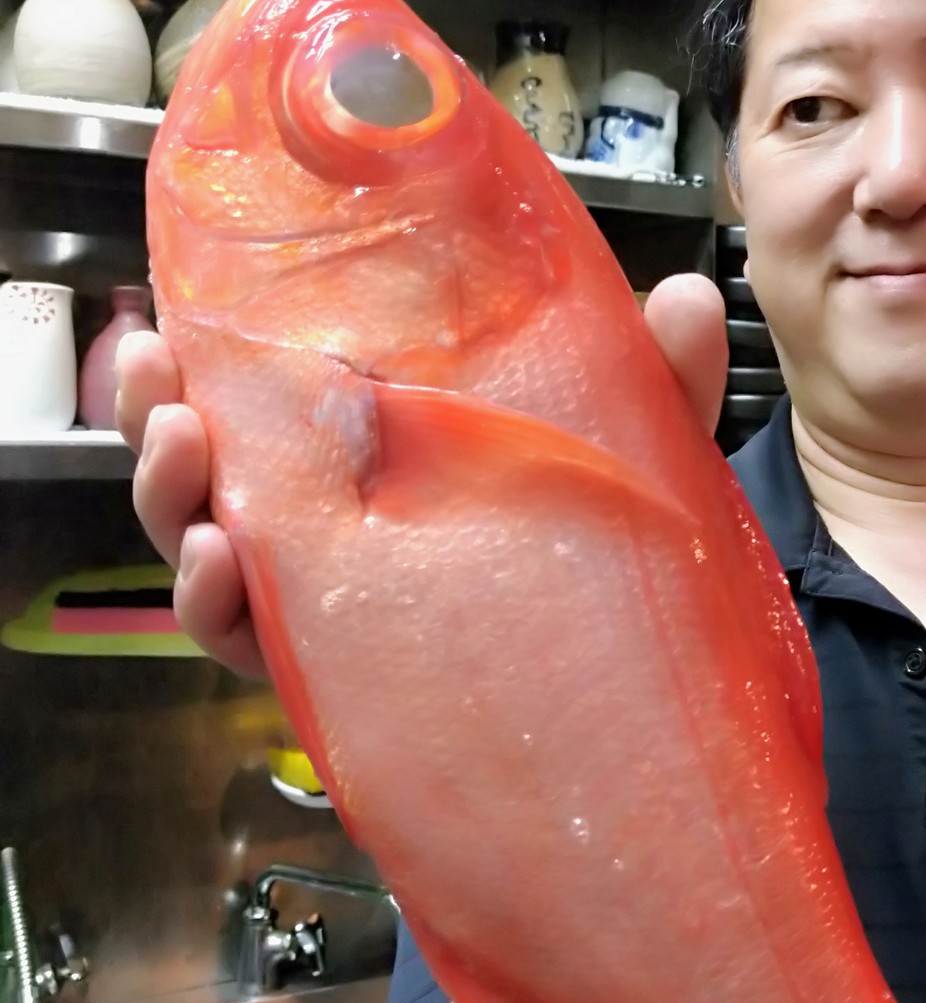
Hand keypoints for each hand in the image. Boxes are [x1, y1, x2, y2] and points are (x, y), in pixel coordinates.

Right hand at [117, 275, 728, 677]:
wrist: (630, 706)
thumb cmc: (613, 558)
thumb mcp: (638, 458)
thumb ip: (659, 380)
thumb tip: (688, 298)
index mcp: (397, 456)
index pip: (290, 394)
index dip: (225, 349)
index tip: (193, 296)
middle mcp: (348, 523)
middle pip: (225, 462)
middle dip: (164, 413)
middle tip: (161, 370)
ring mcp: (335, 602)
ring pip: (212, 543)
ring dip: (169, 493)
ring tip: (183, 444)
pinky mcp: (337, 680)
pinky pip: (248, 644)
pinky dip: (213, 605)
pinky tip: (220, 563)